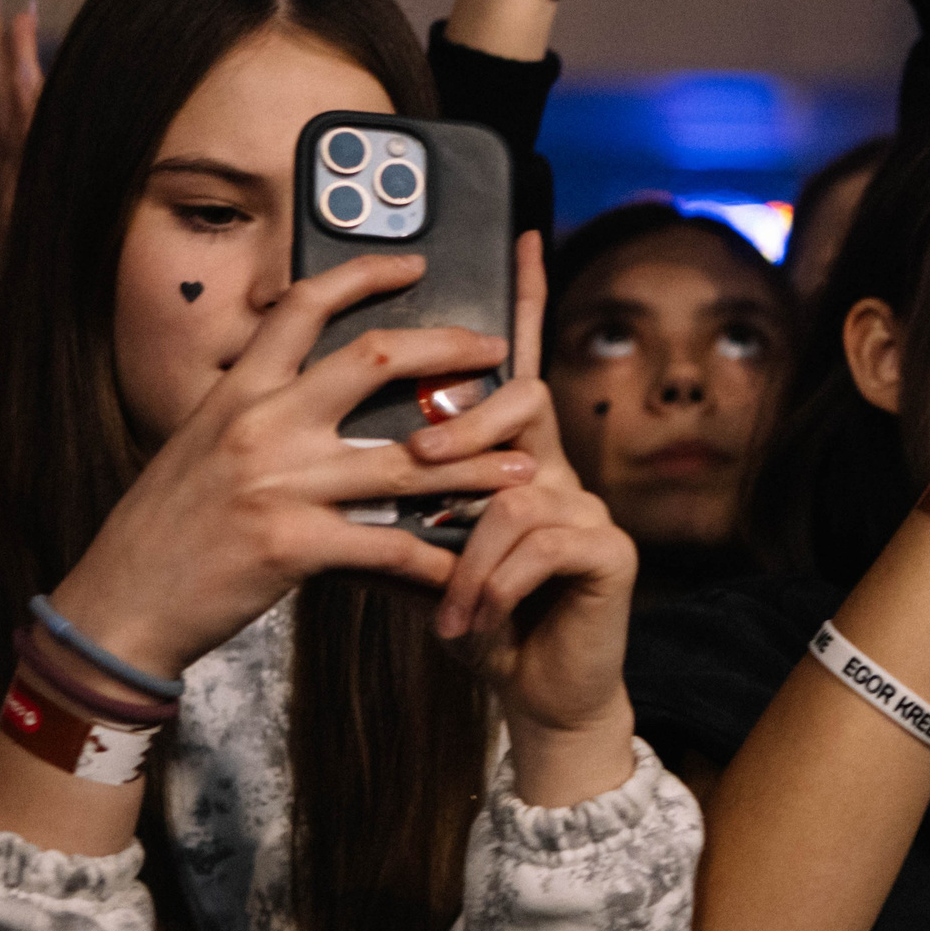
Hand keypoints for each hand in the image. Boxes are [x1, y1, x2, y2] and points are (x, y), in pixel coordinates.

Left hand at [0, 0, 39, 354]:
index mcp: (7, 202)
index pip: (5, 121)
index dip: (3, 69)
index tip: (2, 20)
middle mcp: (24, 198)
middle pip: (18, 107)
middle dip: (8, 49)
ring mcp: (27, 208)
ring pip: (22, 120)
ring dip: (13, 64)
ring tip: (5, 12)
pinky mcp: (21, 225)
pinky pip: (18, 158)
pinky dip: (21, 114)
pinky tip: (18, 74)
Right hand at [49, 254, 540, 683]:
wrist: (117, 606)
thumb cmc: (163, 531)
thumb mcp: (198, 447)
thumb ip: (254, 413)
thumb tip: (309, 386)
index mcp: (235, 392)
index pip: (301, 306)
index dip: (363, 275)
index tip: (413, 265)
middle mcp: (258, 424)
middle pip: (375, 358)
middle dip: (449, 349)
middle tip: (497, 351)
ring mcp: (278, 482)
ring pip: (405, 460)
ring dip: (476, 465)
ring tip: (527, 467)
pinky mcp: (292, 545)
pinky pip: (387, 546)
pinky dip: (434, 559)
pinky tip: (466, 566)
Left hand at [427, 233, 639, 805]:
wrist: (536, 697)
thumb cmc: (474, 620)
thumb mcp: (414, 554)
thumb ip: (386, 499)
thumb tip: (318, 446)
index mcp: (510, 456)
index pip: (511, 364)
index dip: (519, 299)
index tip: (519, 233)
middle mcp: (557, 466)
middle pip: (520, 399)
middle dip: (467, 422)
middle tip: (417, 455)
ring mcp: (590, 505)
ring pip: (516, 488)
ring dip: (468, 552)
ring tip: (449, 602)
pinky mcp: (611, 551)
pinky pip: (540, 543)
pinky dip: (493, 586)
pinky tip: (474, 624)